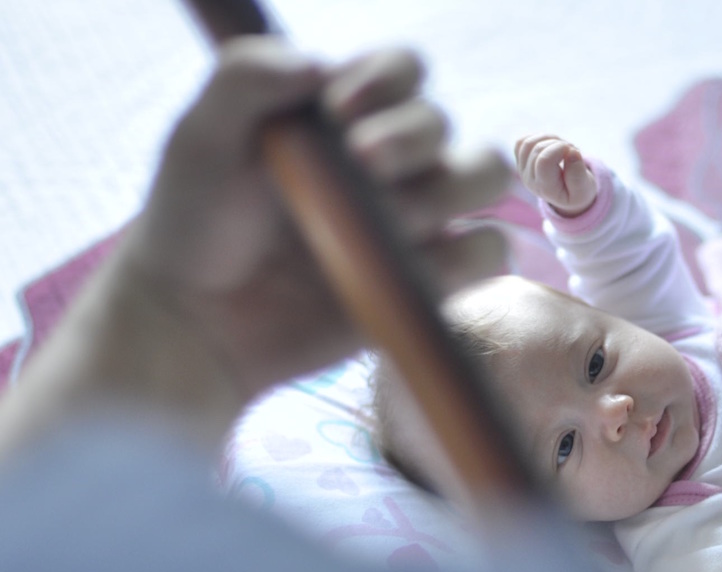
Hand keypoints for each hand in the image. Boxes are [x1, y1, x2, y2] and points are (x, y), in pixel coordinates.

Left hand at [0, 38, 511, 456]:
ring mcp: (416, 220)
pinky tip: (411, 265)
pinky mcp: (430, 281)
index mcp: (346, 114)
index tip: (339, 112)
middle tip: (362, 164)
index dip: (388, 81)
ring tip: (387, 222)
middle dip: (413, 138)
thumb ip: (247, 77)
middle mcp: (393, 161)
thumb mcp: (201, 134)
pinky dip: (464, 255)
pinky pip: (486, 254)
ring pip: (484, 178)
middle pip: (448, 124)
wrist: (199, 319)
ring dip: (444, 191)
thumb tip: (319, 65)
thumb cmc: (196, 220)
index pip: (405, 70)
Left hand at [514, 134, 597, 216]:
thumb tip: (572, 152)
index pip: (544, 161)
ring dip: (549, 139)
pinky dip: (538, 138)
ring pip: (528, 143)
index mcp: (545, 188)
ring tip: (562, 147)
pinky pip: (522, 141)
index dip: (560, 148)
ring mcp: (522, 170)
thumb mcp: (584, 189)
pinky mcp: (520, 161)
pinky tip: (551, 146)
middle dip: (558, 143)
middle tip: (572, 151)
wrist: (568, 195)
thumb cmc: (578, 190)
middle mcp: (530, 180)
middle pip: (538, 149)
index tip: (573, 151)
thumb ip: (578, 175)